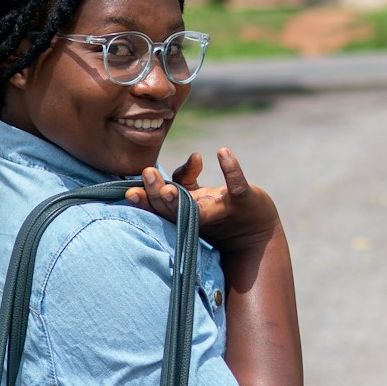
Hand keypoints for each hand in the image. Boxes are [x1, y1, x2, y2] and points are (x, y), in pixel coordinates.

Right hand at [125, 149, 280, 255]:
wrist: (256, 233)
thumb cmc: (221, 212)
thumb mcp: (197, 196)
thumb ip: (185, 178)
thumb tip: (193, 157)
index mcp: (182, 214)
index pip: (159, 207)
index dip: (144, 201)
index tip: (130, 192)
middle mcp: (198, 217)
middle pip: (171, 210)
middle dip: (157, 194)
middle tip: (148, 174)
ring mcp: (220, 211)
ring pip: (195, 209)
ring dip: (180, 199)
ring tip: (168, 185)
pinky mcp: (243, 202)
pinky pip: (236, 187)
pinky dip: (231, 169)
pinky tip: (223, 152)